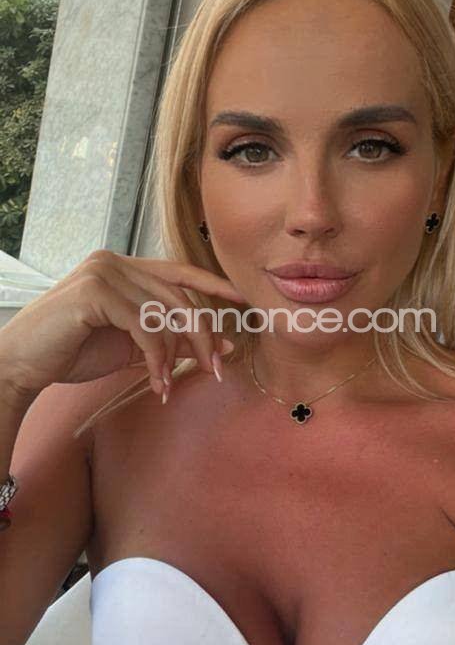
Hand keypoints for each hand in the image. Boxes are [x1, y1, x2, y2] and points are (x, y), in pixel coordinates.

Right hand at [0, 250, 247, 398]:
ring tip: (173, 383)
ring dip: (176, 353)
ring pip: (164, 311)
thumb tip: (223, 345)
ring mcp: (104, 272)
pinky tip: (156, 381)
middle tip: (216, 368)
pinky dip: (156, 357)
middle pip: (178, 295)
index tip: (242, 300)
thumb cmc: (73, 352)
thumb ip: (172, 340)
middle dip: (202, 334)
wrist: (22, 364)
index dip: (212, 284)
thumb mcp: (131, 346)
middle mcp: (115, 261)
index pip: (177, 270)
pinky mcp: (95, 292)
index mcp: (123, 267)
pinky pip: (143, 325)